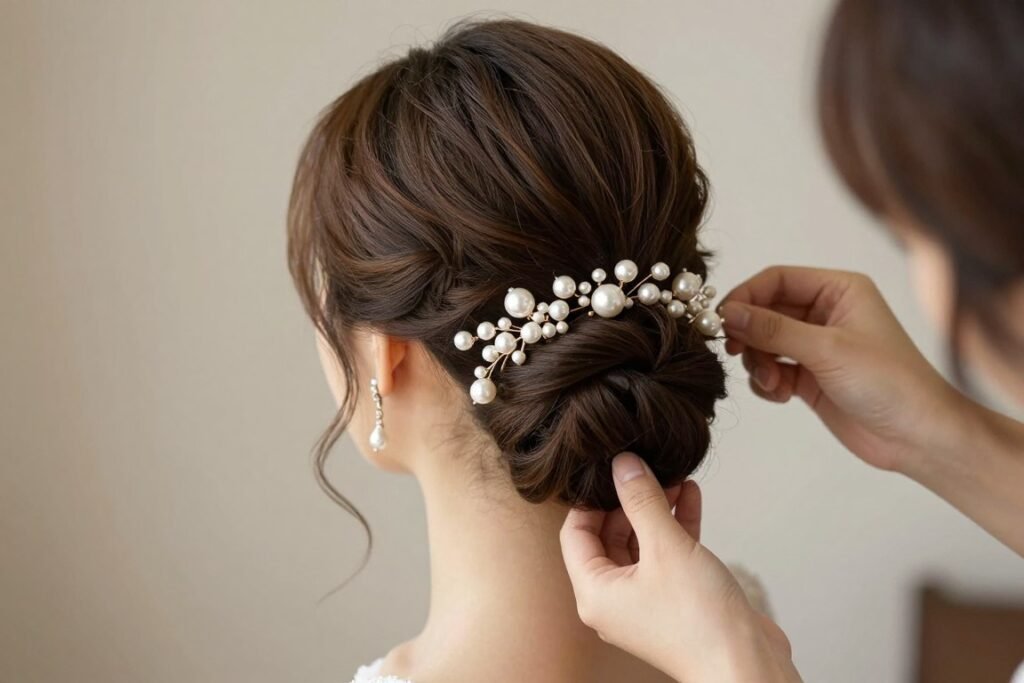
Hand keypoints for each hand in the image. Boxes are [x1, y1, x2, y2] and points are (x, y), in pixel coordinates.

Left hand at [560, 453, 799, 682]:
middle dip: (629, 500)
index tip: (609, 471)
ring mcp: (645, 601)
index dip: (591, 499)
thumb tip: (623, 464)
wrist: (746, 665)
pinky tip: (690, 496)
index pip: (575, 534)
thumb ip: (642, 501)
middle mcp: (614, 600)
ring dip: (656, 510)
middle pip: (608, 536)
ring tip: (672, 476)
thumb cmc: (699, 621)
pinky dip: (676, 526)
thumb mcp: (665, 546)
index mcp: (595, 593)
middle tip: (645, 468)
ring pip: (642, 544)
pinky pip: (667, 555)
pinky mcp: (675, 600)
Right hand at [720, 266, 968, 472]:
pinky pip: (772, 370)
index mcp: (839, 290)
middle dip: (750, 334)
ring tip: (771, 384)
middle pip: (766, 311)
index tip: (721, 320)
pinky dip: (767, 382)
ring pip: (764, 343)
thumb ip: (773, 330)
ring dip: (758, 363)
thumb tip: (727, 313)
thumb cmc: (889, 382)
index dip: (746, 296)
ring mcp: (816, 346)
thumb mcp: (827, 350)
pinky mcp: (810, 377)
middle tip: (736, 352)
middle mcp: (826, 313)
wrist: (918, 437)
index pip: (777, 280)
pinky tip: (781, 396)